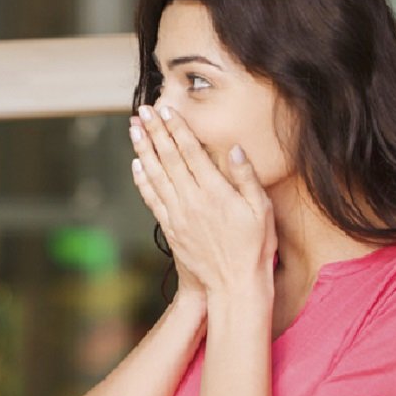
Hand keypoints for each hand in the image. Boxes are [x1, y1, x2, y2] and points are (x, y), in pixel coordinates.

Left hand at [129, 106, 275, 293]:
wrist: (233, 285)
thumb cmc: (254, 246)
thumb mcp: (261, 210)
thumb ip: (246, 178)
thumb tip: (234, 149)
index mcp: (215, 192)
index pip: (191, 152)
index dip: (177, 129)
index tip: (166, 110)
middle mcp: (192, 200)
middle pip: (168, 158)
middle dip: (154, 132)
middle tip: (143, 111)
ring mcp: (177, 214)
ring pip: (155, 175)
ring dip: (143, 150)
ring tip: (133, 129)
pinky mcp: (170, 228)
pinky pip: (152, 198)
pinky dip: (143, 180)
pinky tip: (137, 165)